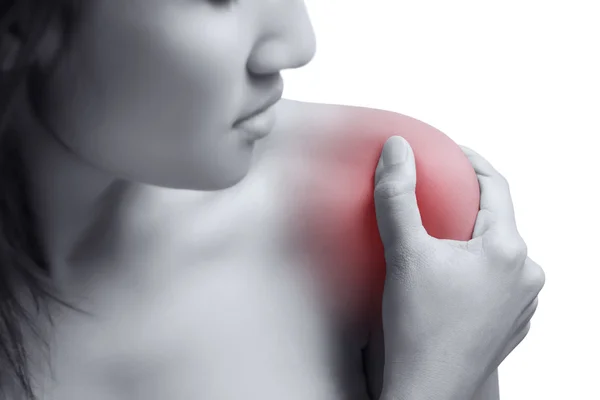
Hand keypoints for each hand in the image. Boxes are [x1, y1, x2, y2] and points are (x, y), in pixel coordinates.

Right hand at [373, 136, 544, 399]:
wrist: (428, 389)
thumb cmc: (420, 327)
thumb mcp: (404, 253)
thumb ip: (398, 196)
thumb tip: (397, 150)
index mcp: (508, 250)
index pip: (497, 186)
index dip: (473, 162)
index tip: (453, 152)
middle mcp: (525, 275)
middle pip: (498, 220)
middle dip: (468, 203)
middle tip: (439, 194)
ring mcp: (521, 302)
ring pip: (497, 251)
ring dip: (471, 237)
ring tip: (440, 236)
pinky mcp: (510, 322)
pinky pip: (496, 279)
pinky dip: (475, 266)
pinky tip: (448, 274)